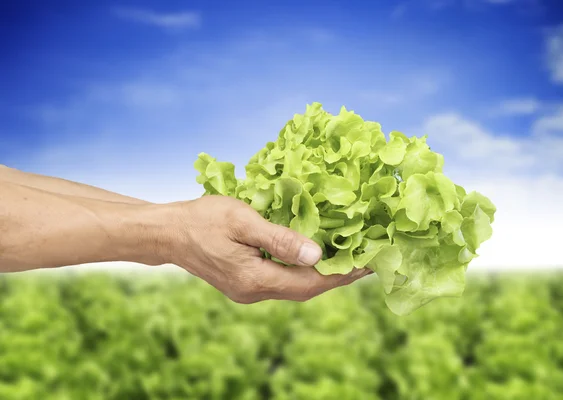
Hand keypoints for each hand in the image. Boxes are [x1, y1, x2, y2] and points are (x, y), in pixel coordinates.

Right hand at [164, 195, 371, 303]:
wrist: (167, 233)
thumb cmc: (202, 219)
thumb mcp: (243, 221)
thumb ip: (280, 239)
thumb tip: (317, 254)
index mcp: (255, 279)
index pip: (310, 282)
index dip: (342, 274)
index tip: (369, 264)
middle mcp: (253, 292)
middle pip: (306, 290)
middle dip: (337, 276)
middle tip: (366, 262)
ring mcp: (247, 291)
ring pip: (295, 287)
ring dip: (321, 275)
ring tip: (347, 259)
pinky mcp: (243, 284)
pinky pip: (282, 281)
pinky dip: (302, 271)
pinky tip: (313, 258)